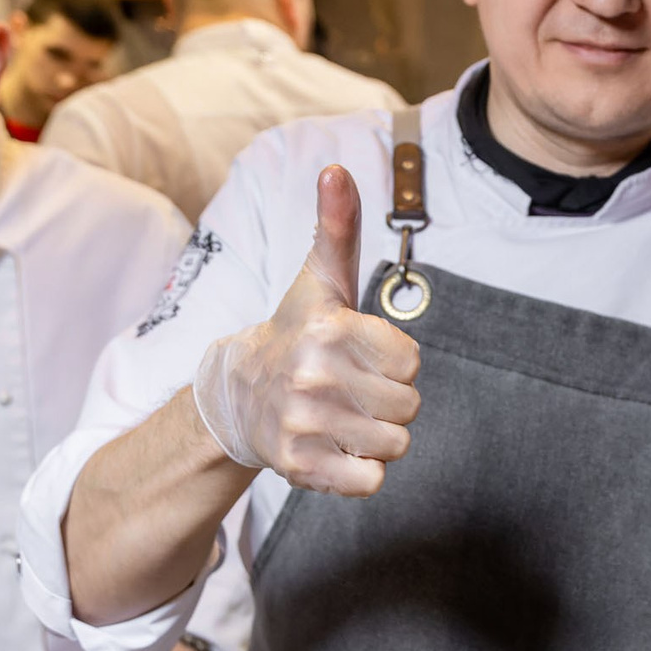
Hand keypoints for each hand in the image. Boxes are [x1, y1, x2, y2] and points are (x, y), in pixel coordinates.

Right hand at [192, 164, 421, 495]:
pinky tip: (333, 447)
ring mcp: (303, 426)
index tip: (359, 353)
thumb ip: (337, 226)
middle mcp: (312, 377)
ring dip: (376, 436)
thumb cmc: (298, 333)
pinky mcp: (299, 469)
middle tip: (351, 389)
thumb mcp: (321, 279)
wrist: (238, 397)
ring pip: (395, 445)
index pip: (412, 362)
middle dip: (389, 401)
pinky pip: (371, 482)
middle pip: (409, 407)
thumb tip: (336, 168)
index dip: (393, 361)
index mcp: (329, 330)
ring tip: (341, 417)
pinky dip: (360, 471)